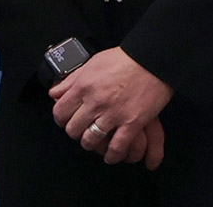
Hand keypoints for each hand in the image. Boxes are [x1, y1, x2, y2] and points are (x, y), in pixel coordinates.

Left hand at [50, 47, 172, 164]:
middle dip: (76, 132)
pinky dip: (113, 154)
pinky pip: (117, 146)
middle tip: (84, 129)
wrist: (157, 58)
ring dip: (92, 144)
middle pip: (73, 129)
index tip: (68, 120)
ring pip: (90, 141)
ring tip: (97, 141)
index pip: (60, 113)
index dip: (62, 119)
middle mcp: (96, 101)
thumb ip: (72, 79)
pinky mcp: (132, 122)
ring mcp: (113, 113)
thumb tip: (55, 92)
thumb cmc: (128, 58)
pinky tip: (113, 154)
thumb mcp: (95, 62)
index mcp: (84, 86)